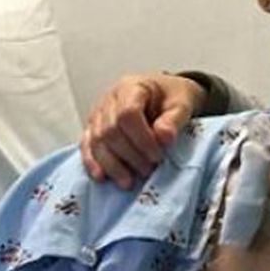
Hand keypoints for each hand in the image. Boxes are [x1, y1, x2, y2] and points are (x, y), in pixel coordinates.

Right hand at [80, 73, 204, 188]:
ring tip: (129, 182)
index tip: (158, 157)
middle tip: (149, 171)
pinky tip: (102, 177)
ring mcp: (98, 114)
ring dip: (112, 164)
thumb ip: (174, 119)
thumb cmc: (173, 98)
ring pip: (96, 140)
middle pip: (110, 130)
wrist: (165, 94)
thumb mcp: (182, 104)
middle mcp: (109, 99)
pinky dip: (92, 162)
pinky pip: (86, 145)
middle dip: (129, 155)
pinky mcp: (93, 128)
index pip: (127, 114)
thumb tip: (164, 138)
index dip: (142, 139)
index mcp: (132, 87)